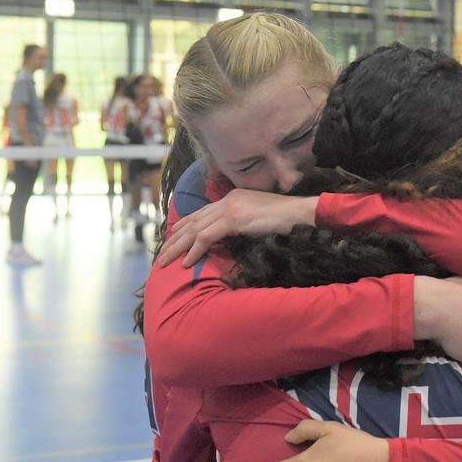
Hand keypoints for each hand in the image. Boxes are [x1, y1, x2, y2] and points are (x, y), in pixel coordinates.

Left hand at [157, 190, 318, 267]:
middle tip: (161, 255)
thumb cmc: (286, 221)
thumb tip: (230, 239)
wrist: (301, 214)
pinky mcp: (234, 219)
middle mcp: (228, 200)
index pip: (202, 213)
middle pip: (193, 221)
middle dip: (175, 239)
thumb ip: (242, 224)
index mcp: (233, 198)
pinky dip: (194, 251)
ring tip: (165, 262)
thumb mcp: (259, 220)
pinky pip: (206, 237)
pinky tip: (187, 263)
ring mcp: (230, 208)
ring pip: (195, 230)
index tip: (172, 241)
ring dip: (178, 247)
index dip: (184, 227)